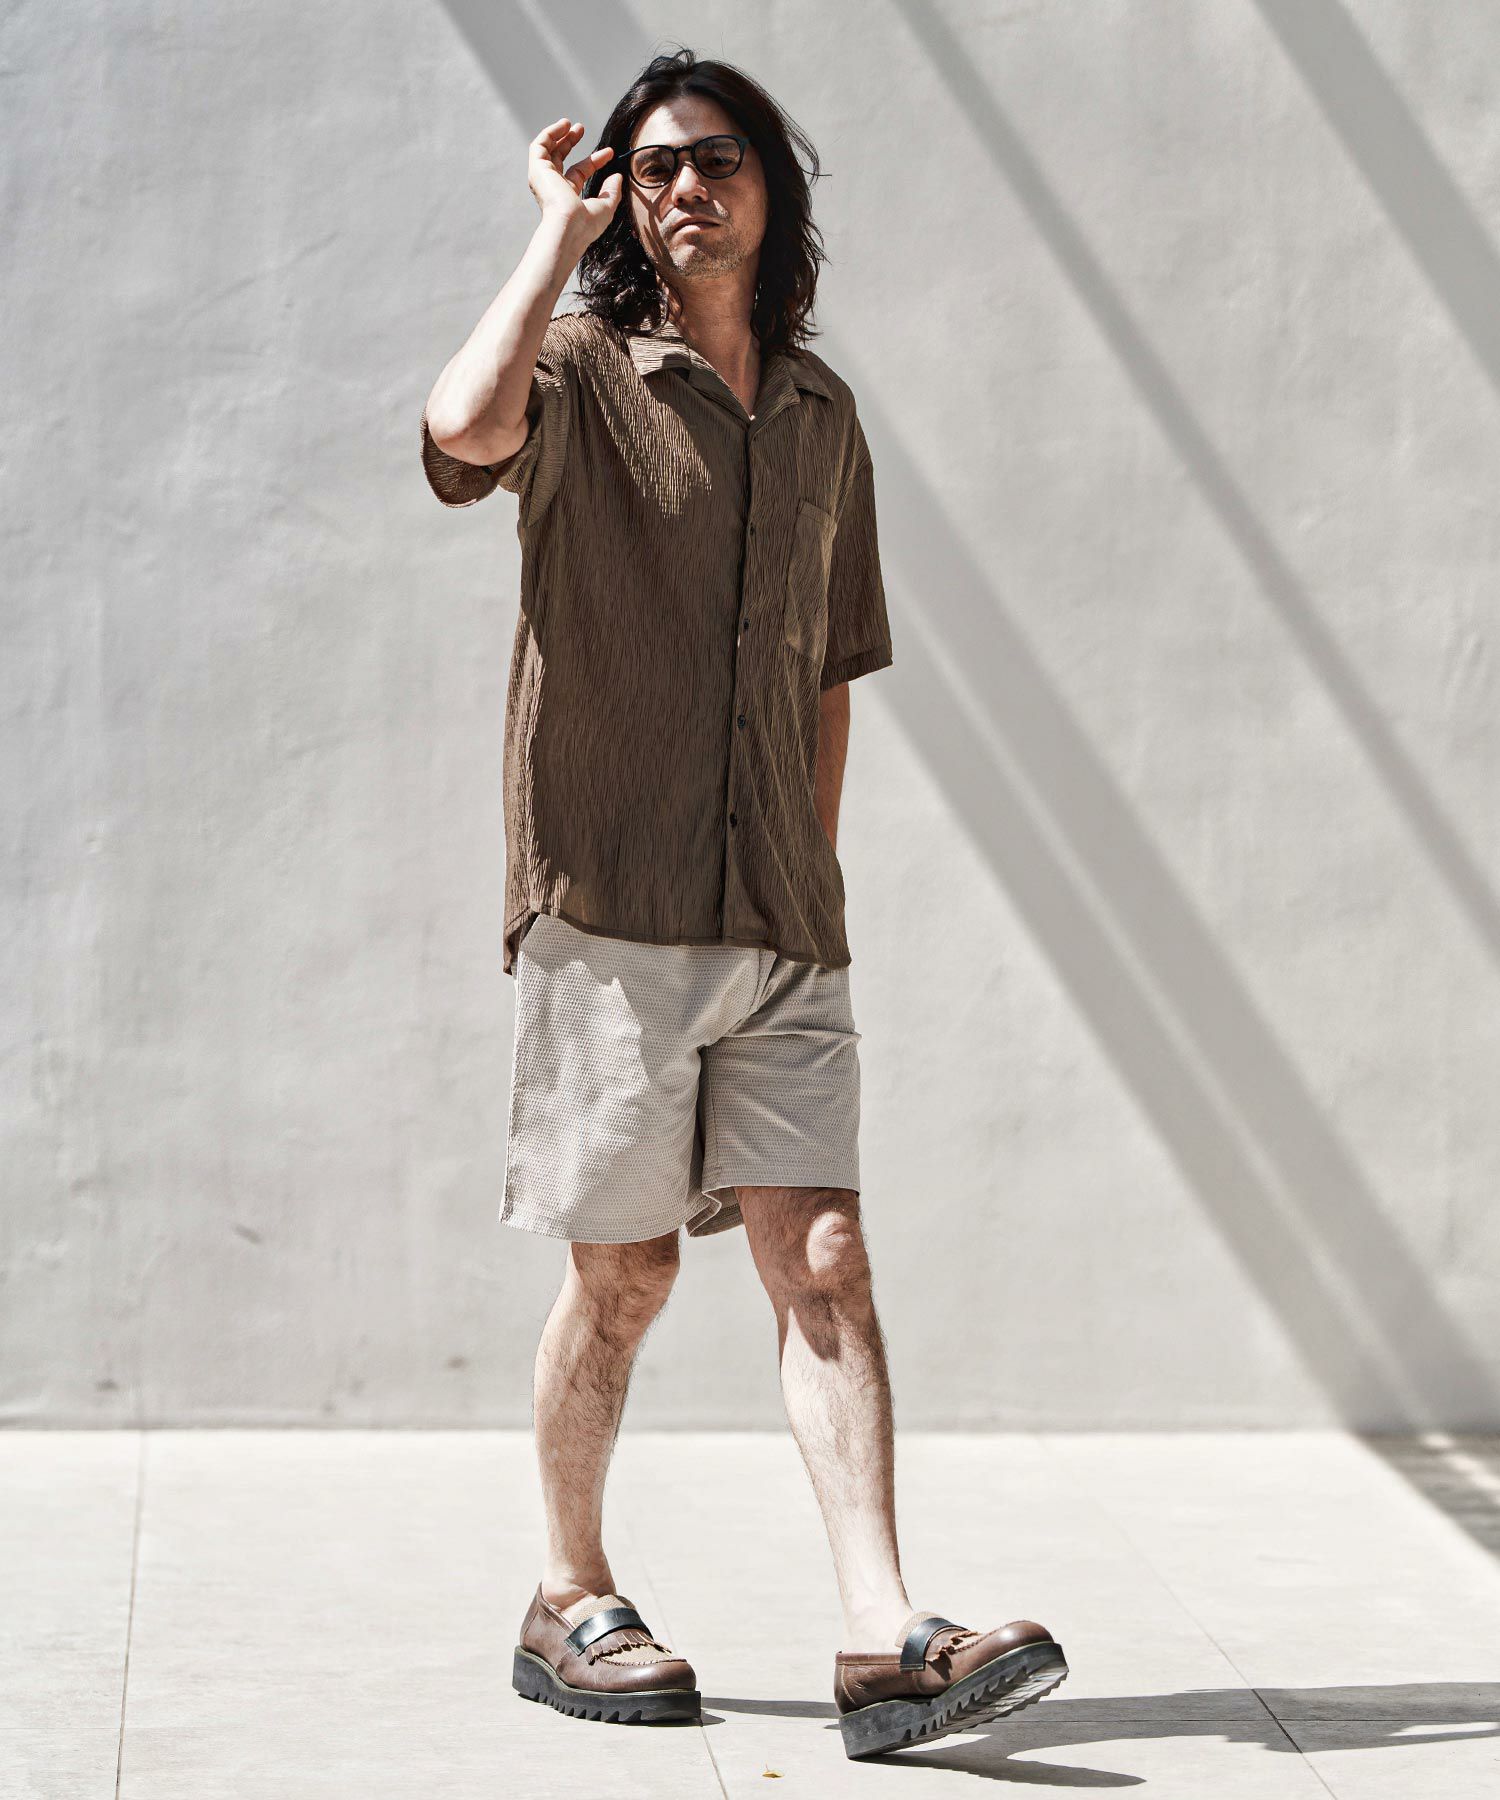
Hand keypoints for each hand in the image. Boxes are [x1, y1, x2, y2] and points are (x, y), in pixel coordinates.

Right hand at [527, 117, 621, 245]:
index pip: (580, 172)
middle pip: (560, 158)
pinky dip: (550, 133)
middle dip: (570, 142)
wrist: (569, 228)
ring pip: (547, 150)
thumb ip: (612, 191)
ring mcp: (544, 178)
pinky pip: (539, 145)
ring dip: (558, 134)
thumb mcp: (606, 207)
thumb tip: (617, 177)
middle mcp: (553, 187)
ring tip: (569, 123)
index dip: (595, 161)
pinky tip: (563, 125)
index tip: (609, 153)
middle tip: (581, 128)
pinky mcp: (537, 170)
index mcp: (567, 197)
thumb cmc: (586, 225)